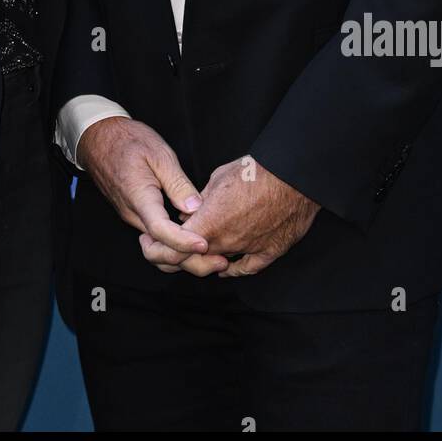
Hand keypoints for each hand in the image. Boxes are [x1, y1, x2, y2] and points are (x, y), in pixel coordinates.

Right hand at [77, 117, 228, 274]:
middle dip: (189, 260)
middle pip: (160, 249)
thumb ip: (177, 183)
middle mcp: (134, 215)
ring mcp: (133, 217)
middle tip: (220, 260)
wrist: (99, 139)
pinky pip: (156, 238)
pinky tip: (194, 239)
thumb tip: (195, 208)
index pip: (160, 231)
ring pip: (158, 248)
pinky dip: (175, 245)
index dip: (183, 243)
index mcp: (139, 198)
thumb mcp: (158, 154)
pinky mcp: (136, 216)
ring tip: (213, 254)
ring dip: (184, 256)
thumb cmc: (128, 141)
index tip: (205, 244)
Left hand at [139, 156, 318, 276]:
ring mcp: (247, 250)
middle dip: (174, 256)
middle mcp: (225, 243)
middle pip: (192, 261)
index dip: (156, 250)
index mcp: (208, 225)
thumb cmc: (253, 172)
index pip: (172, 250)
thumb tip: (188, 212)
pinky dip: (232, 268)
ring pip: (217, 264)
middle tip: (164, 247)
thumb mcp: (217, 179)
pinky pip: (246, 267)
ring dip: (203, 259)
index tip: (149, 242)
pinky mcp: (269, 252)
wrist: (292, 177)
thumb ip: (199, 200)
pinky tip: (224, 266)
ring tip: (193, 250)